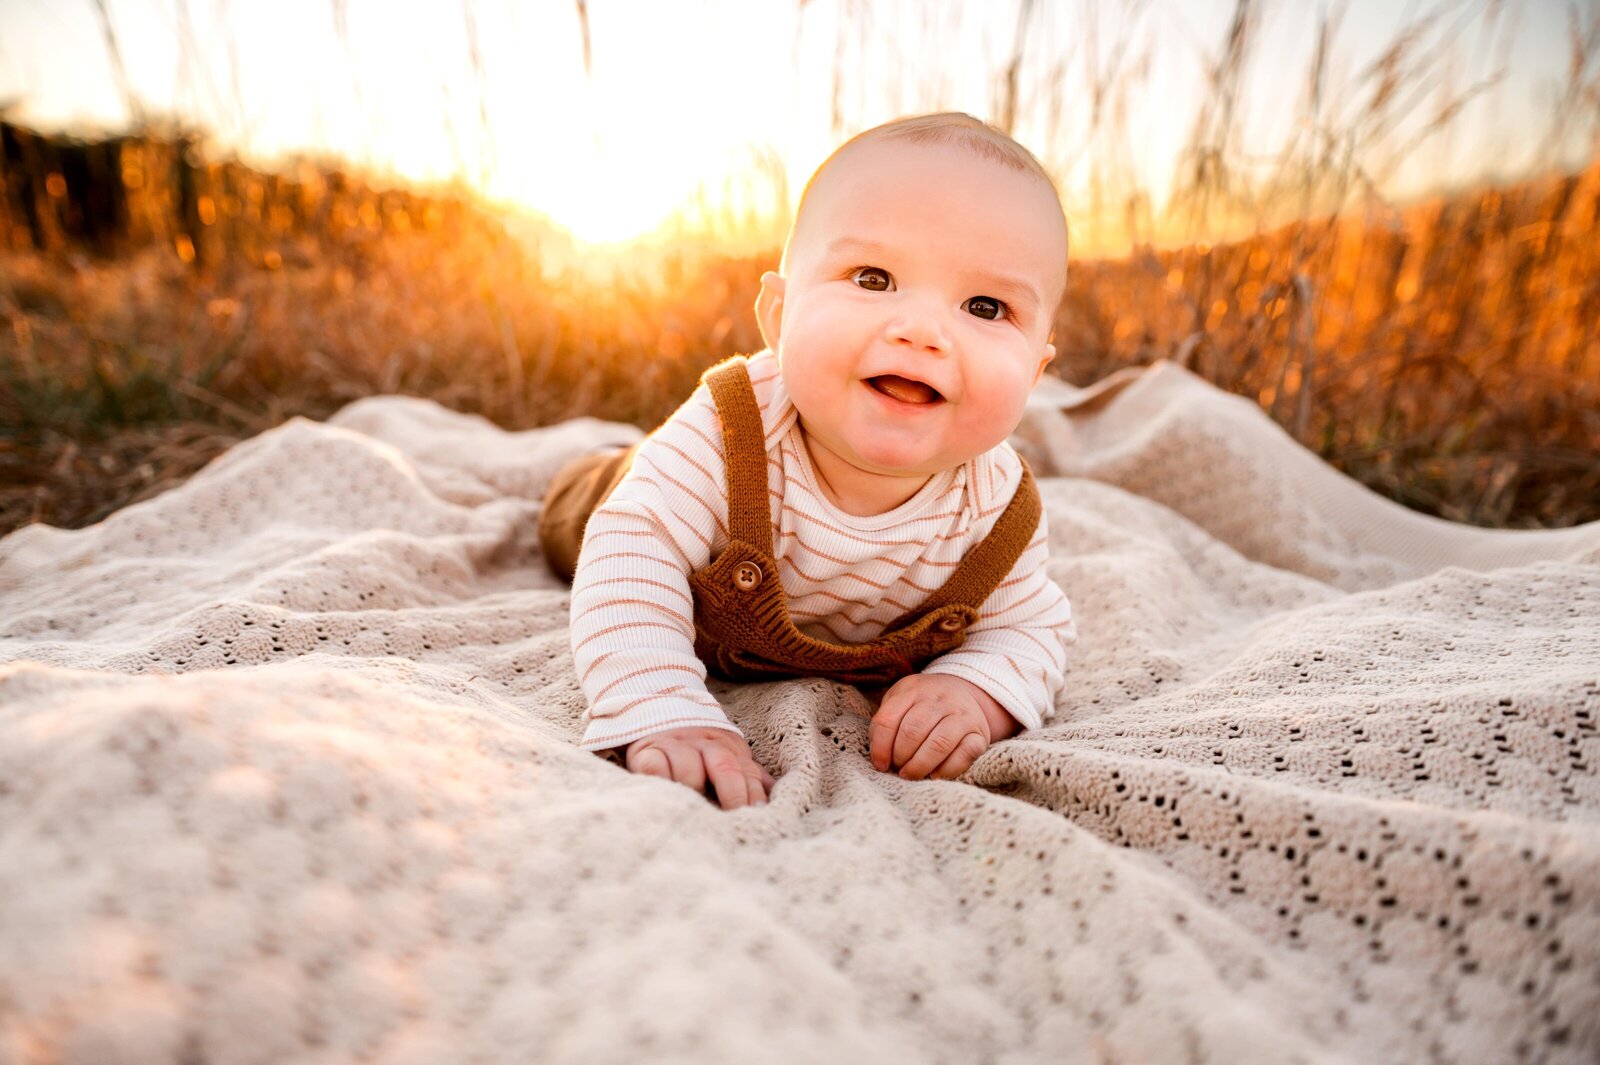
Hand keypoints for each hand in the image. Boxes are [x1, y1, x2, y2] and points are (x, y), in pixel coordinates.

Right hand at [625, 727, 776, 809]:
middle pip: (724, 766)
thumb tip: (777, 799)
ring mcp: (674, 745)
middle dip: (732, 794)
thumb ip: (749, 776)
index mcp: (728, 747)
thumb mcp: (727, 755)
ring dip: (693, 787)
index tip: (758, 817)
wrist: (656, 708)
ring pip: (688, 767)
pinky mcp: (646, 750)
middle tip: (733, 819)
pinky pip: (654, 765)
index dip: (754, 797)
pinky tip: (665, 795)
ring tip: (695, 809)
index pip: (747, 773)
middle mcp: (704, 743)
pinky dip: (660, 779)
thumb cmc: (697, 747)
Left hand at [870, 674, 1020, 780]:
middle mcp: (939, 699)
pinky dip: (946, 770)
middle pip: (913, 731)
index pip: (888, 719)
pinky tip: (934, 776)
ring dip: (919, 765)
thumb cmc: (922, 704)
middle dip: (900, 757)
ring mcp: (962, 715)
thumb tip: (880, 758)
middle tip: (897, 769)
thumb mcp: (900, 701)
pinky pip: (963, 755)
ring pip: (938, 744)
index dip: (880, 747)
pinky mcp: (979, 735)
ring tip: (910, 775)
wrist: (964, 692)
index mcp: (912, 690)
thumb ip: (885, 723)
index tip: (880, 765)